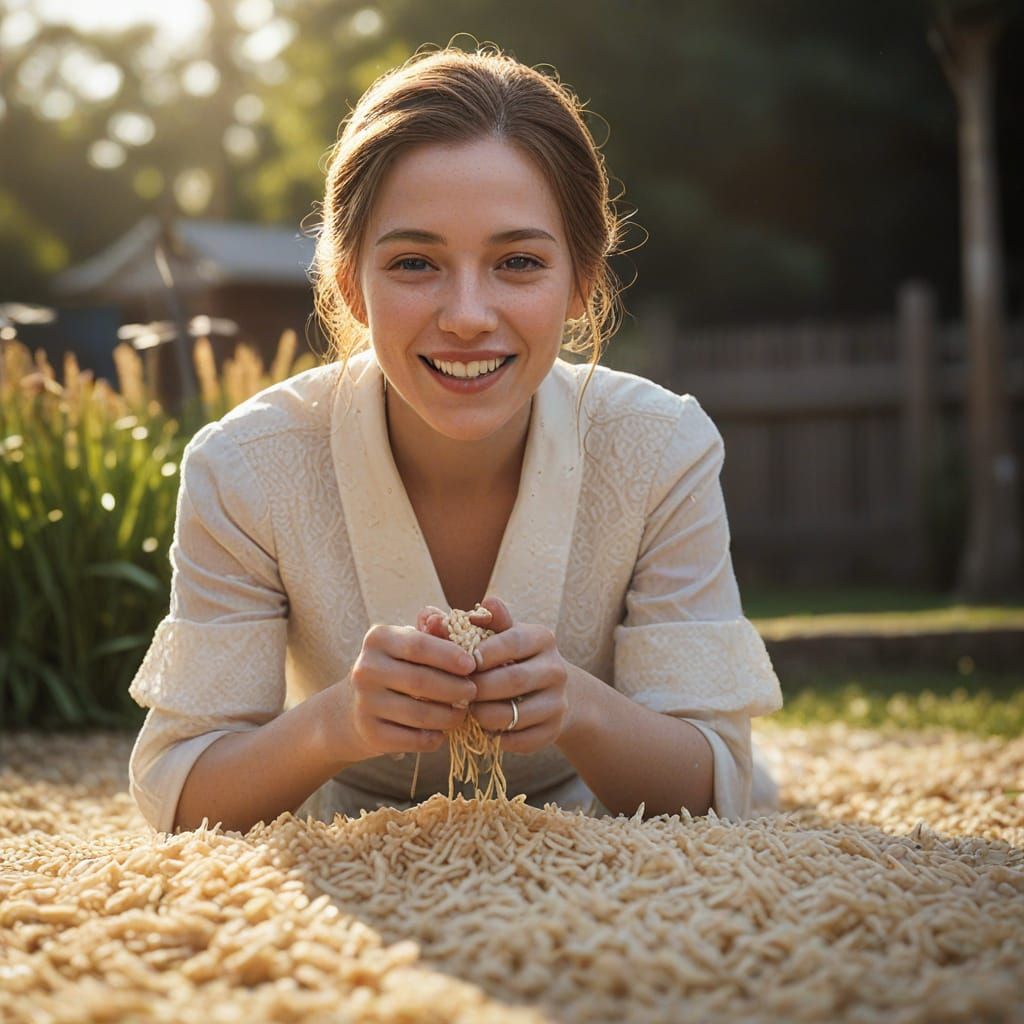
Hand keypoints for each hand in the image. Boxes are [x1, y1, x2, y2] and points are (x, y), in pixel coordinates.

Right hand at [335, 620, 477, 759]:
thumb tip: (442, 619)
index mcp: (378, 639)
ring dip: (449, 716)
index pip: (419, 645)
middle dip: (455, 688)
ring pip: (419, 714)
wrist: (352, 708)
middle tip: (473, 691)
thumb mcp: (408, 643)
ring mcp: (365, 703)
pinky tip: (441, 733)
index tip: (472, 665)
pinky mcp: (370, 733)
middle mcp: (365, 669)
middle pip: (421, 681)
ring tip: (462, 713)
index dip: (449, 655)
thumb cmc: (395, 667)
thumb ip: (431, 631)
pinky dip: (433, 739)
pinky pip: (412, 740)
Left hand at [468, 596, 575, 753]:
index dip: (483, 653)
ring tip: (469, 711)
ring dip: (484, 716)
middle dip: (479, 688)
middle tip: (457, 691)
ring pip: (515, 714)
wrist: (552, 692)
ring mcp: (557, 702)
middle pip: (513, 680)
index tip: (462, 662)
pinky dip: (498, 738)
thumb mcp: (502, 635)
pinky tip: (485, 729)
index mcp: (542, 638)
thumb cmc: (513, 657)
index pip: (512, 641)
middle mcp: (555, 668)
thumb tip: (462, 607)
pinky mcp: (553, 731)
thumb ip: (481, 622)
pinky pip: (521, 740)